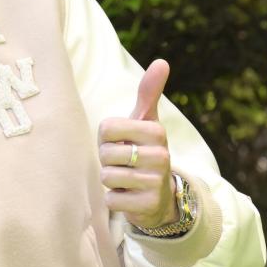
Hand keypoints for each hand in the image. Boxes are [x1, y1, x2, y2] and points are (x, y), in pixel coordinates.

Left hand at [97, 59, 176, 229]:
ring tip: (127, 180)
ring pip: (107, 177)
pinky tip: (130, 197)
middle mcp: (161, 155)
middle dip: (108, 161)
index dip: (106, 138)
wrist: (160, 195)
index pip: (106, 128)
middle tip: (124, 164)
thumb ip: (149, 93)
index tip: (121, 143)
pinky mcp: (148, 205)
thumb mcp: (146, 121)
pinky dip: (115, 200)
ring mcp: (156, 181)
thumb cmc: (144, 150)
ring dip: (111, 181)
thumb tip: (162, 61)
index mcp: (156, 131)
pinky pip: (111, 200)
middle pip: (105, 154)